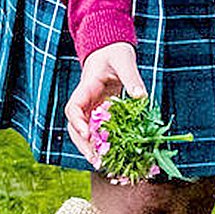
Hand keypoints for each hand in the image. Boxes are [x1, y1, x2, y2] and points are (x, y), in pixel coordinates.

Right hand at [65, 41, 147, 162]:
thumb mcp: (125, 61)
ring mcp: (91, 108)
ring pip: (84, 132)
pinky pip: (97, 130)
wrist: (110, 49)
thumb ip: (132, 78)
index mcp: (86, 88)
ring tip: (101, 163)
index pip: (74, 108)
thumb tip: (141, 97)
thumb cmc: (115, 53)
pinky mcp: (100, 113)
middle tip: (95, 159)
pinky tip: (111, 155)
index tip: (87, 134)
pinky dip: (102, 143)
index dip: (78, 123)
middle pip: (75, 126)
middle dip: (83, 144)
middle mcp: (85, 101)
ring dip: (91, 148)